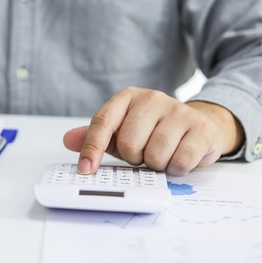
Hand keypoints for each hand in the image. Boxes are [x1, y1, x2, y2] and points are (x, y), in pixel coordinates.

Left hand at [63, 86, 243, 175]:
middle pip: (129, 143)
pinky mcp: (200, 128)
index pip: (102, 122)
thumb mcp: (121, 130)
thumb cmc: (154, 130)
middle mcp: (152, 99)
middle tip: (144, 153)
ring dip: (156, 165)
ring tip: (162, 154)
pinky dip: (176, 168)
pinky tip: (179, 157)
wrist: (199, 124)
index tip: (86, 169)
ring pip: (155, 155)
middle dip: (134, 158)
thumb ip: (94, 136)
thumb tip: (68, 140)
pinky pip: (180, 162)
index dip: (92, 148)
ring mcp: (178, 111)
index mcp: (127, 97)